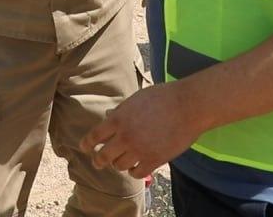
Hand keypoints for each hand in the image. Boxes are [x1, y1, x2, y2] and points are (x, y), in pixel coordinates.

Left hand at [80, 81, 197, 179]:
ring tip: (122, 162)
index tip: (84, 149)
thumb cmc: (163, 97)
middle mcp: (125, 136)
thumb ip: (121, 111)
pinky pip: (137, 173)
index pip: (95, 136)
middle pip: (103, 156)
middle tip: (99, 163)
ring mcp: (139, 149)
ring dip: (119, 164)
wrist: (188, 106)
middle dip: (99, 161)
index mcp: (118, 119)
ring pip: (119, 166)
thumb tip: (108, 116)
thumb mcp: (136, 99)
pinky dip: (134, 172)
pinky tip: (136, 168)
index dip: (86, 145)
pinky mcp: (155, 159)